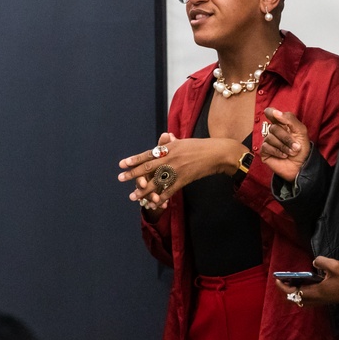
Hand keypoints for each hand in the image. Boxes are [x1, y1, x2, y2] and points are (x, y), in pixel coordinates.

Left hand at [119, 132, 242, 212]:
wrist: (218, 154)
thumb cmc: (202, 146)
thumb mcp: (185, 141)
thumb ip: (173, 142)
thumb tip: (165, 137)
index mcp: (170, 148)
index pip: (148, 154)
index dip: (134, 159)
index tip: (122, 164)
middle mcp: (170, 159)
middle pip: (148, 168)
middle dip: (133, 174)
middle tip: (120, 178)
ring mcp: (177, 170)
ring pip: (156, 182)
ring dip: (143, 190)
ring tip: (133, 196)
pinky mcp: (184, 179)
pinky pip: (170, 190)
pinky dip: (161, 197)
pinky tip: (154, 203)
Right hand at [260, 108, 311, 181]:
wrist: (301, 166)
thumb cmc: (302, 148)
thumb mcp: (301, 131)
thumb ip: (290, 119)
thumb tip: (275, 112)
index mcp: (282, 124)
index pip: (271, 113)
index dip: (271, 112)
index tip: (275, 115)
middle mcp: (274, 131)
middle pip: (274, 127)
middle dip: (286, 138)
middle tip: (295, 146)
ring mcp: (268, 141)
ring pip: (270, 137)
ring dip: (283, 146)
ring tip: (291, 152)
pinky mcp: (264, 152)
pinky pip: (266, 147)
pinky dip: (277, 151)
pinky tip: (283, 156)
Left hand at [275, 256, 338, 306]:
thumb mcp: (334, 265)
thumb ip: (320, 261)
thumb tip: (315, 262)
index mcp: (316, 293)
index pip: (293, 293)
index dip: (283, 287)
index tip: (277, 279)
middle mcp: (318, 299)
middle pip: (296, 299)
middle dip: (287, 291)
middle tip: (283, 281)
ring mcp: (323, 300)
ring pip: (303, 300)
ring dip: (295, 292)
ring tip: (294, 282)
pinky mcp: (328, 299)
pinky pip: (311, 299)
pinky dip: (304, 292)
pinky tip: (308, 283)